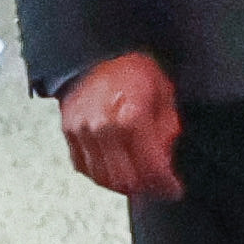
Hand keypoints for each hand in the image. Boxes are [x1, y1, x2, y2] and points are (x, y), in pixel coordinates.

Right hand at [55, 52, 184, 201]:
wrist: (94, 54)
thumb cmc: (131, 70)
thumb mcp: (163, 93)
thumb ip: (167, 128)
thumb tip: (164, 158)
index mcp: (131, 116)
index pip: (151, 168)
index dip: (166, 185)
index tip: (174, 189)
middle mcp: (104, 128)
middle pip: (127, 180)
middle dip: (147, 188)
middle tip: (158, 187)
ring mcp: (83, 132)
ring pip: (104, 179)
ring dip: (124, 186)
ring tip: (138, 181)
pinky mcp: (69, 133)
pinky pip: (84, 168)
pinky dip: (101, 176)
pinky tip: (115, 170)